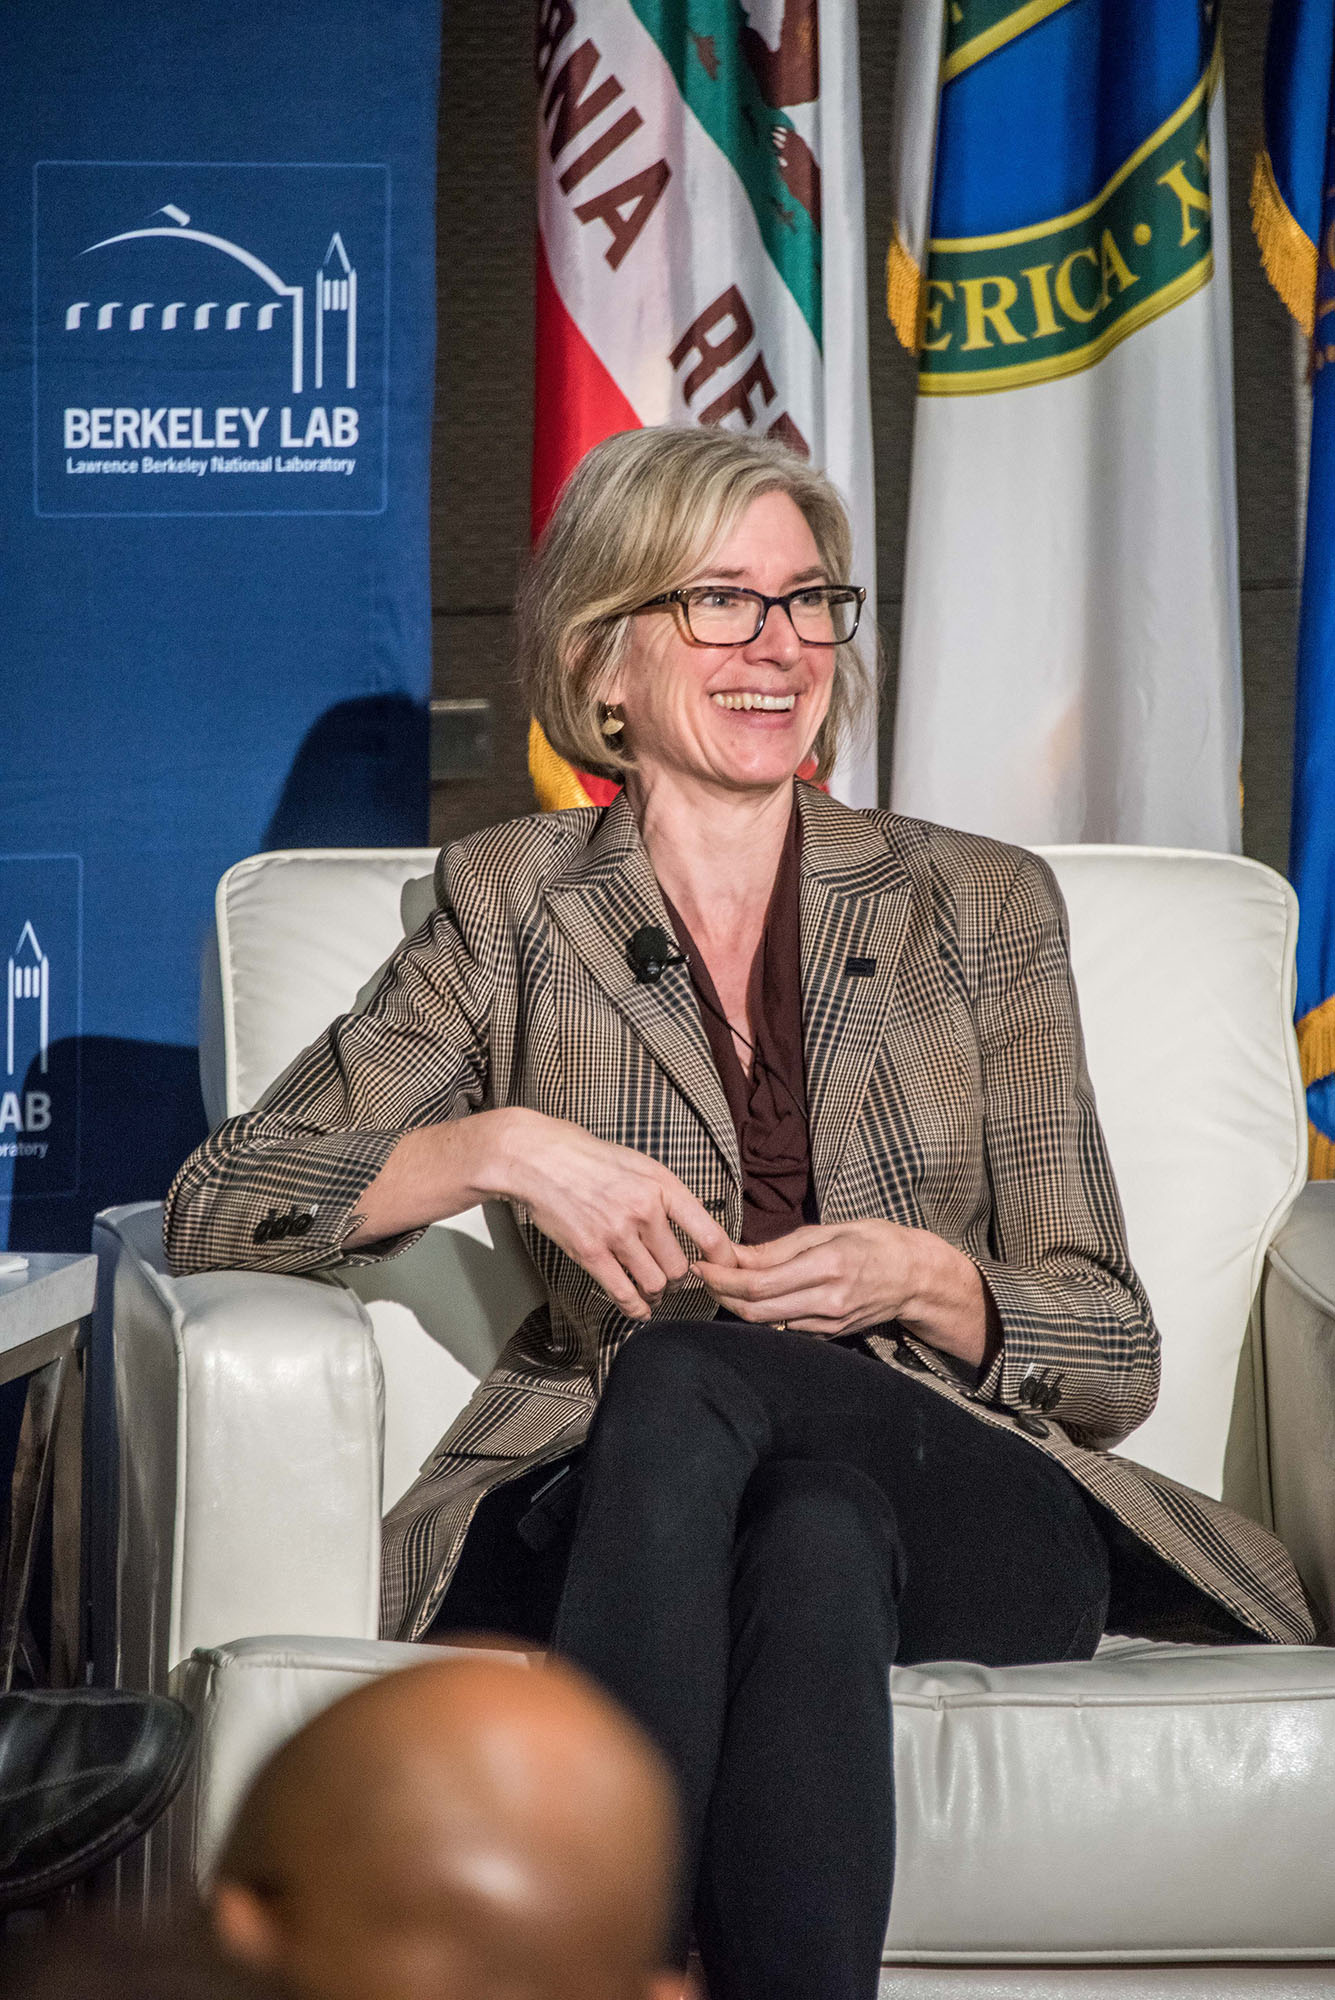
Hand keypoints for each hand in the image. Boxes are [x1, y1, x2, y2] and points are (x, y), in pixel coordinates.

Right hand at [495, 1109, 737, 1321]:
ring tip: (653, 1290)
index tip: (724, 1271)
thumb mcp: (640, 1164)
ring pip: (655, 1283)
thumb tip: (690, 1223)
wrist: (540, 1158)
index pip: (709, 1234)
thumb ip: (665, 1194)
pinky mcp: (590, 1252)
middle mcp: (644, 1211)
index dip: (723, 1261)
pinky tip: (639, 1309)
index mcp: (663, 1186)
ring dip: (657, 1293)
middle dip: (679, 1279)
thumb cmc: (589, 1158)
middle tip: (673, 1279)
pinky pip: (623, 1293)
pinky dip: (635, 1308)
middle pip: (679, 1267)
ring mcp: (617, 1234)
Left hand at [693, 1219, 986, 1362]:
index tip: (701, 1264)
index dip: (724, 1277)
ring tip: (719, 1283)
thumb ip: (781, 1247)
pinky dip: (761, 1315)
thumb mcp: (831, 1230)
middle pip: (757, 1311)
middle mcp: (828, 1301)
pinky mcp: (829, 1335)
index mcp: (829, 1267)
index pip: (760, 1283)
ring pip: (767, 1324)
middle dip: (722, 1295)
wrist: (917, 1278)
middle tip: (701, 1276)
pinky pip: (785, 1329)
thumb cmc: (876, 1243)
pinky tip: (749, 1299)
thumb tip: (737, 1255)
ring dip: (737, 1306)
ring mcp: (829, 1323)